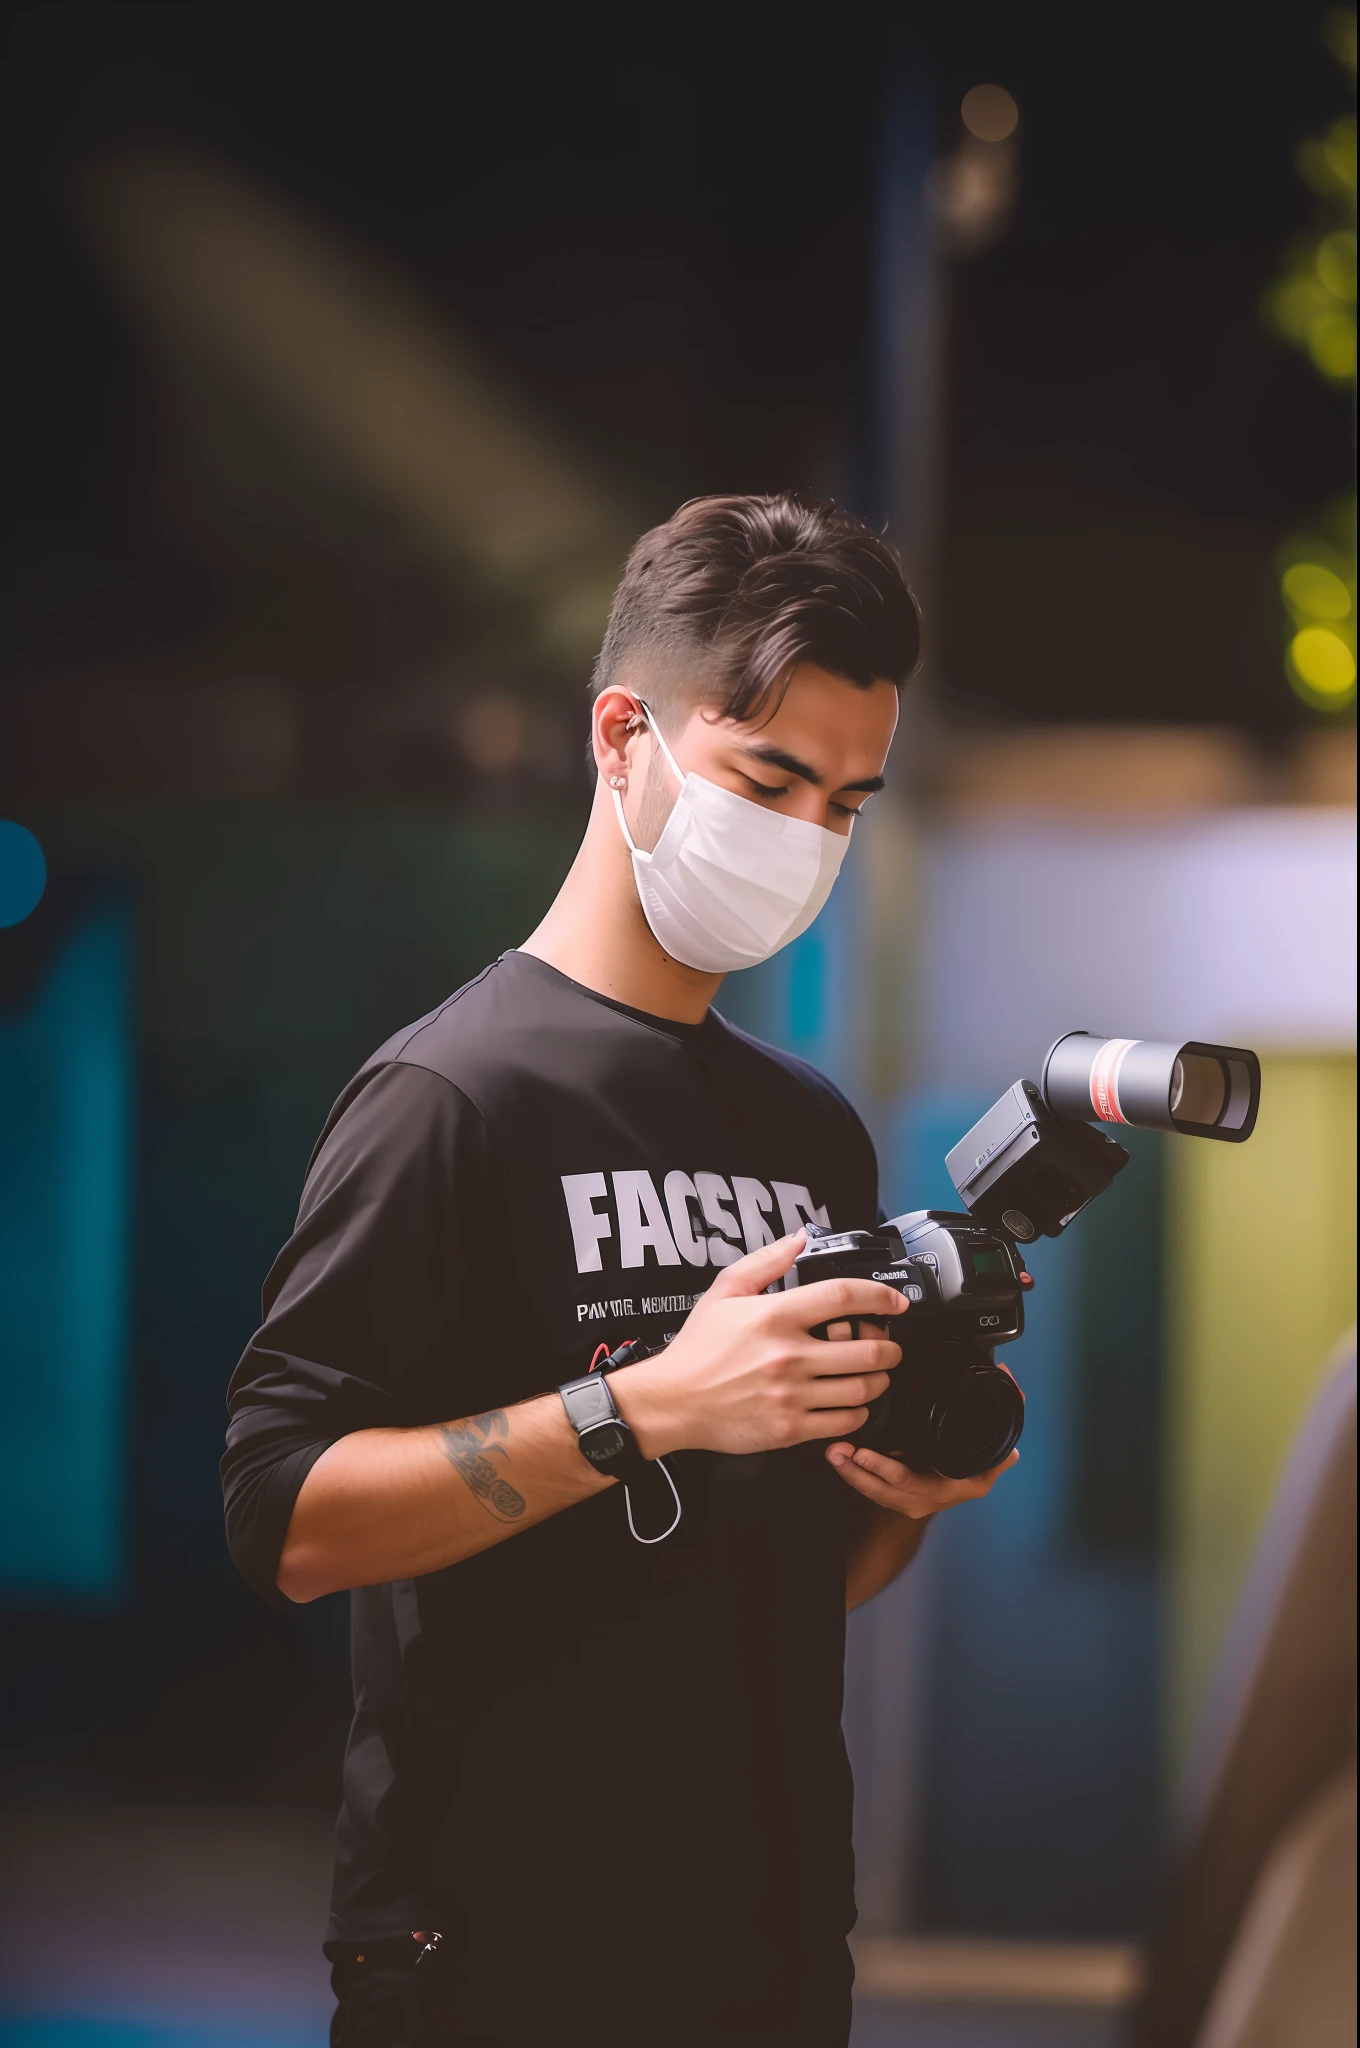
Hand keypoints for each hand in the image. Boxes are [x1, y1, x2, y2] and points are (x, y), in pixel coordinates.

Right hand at [611, 1231, 908, 1458]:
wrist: (671, 1402)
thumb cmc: (697, 1349)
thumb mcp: (724, 1291)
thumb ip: (766, 1261)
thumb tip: (800, 1239)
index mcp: (775, 1316)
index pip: (843, 1297)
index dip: (880, 1297)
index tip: (896, 1303)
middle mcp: (788, 1355)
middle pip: (867, 1349)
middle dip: (890, 1347)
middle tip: (889, 1346)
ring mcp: (791, 1395)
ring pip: (862, 1388)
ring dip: (879, 1380)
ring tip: (875, 1375)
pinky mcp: (790, 1428)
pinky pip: (844, 1422)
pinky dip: (859, 1413)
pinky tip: (852, 1404)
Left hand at [825, 1437, 1019, 1516]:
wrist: (949, 1498)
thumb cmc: (967, 1475)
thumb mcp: (986, 1470)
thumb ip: (998, 1459)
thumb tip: (1014, 1449)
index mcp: (945, 1489)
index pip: (909, 1479)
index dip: (885, 1466)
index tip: (863, 1452)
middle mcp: (923, 1499)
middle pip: (881, 1486)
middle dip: (858, 1466)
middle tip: (839, 1448)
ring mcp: (906, 1501)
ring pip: (871, 1488)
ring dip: (849, 1469)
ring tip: (833, 1451)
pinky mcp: (892, 1497)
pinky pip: (868, 1488)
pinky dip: (851, 1472)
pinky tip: (838, 1456)